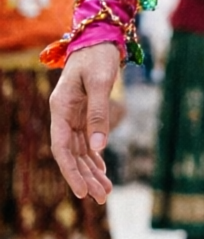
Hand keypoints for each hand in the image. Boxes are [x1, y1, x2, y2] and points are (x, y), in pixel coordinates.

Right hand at [48, 44, 122, 202]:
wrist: (98, 39)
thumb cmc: (97, 58)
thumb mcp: (100, 83)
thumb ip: (99, 114)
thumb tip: (98, 148)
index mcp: (61, 108)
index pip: (61, 148)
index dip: (71, 171)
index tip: (83, 192)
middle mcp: (63, 115)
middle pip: (71, 154)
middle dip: (85, 177)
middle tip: (102, 198)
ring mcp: (72, 115)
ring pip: (80, 151)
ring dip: (92, 171)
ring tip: (106, 192)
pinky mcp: (83, 114)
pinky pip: (87, 142)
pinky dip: (95, 158)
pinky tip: (103, 172)